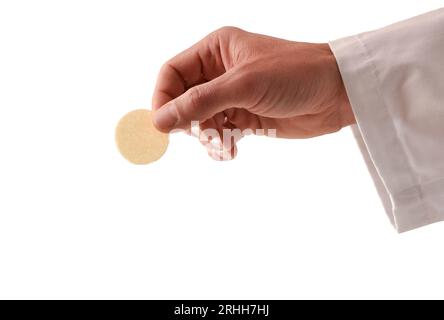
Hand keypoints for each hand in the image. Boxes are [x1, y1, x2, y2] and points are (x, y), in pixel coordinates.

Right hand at [152, 27, 354, 159]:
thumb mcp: (244, 85)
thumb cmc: (295, 74)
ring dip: (206, 137)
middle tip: (204, 134)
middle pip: (183, 100)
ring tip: (223, 144)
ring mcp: (232, 96)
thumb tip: (160, 121)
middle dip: (189, 122)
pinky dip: (220, 146)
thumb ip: (200, 102)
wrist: (337, 93)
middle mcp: (220, 72)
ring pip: (200, 121)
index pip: (172, 74)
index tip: (163, 126)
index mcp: (215, 50)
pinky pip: (219, 134)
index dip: (163, 99)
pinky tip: (231, 151)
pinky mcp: (245, 118)